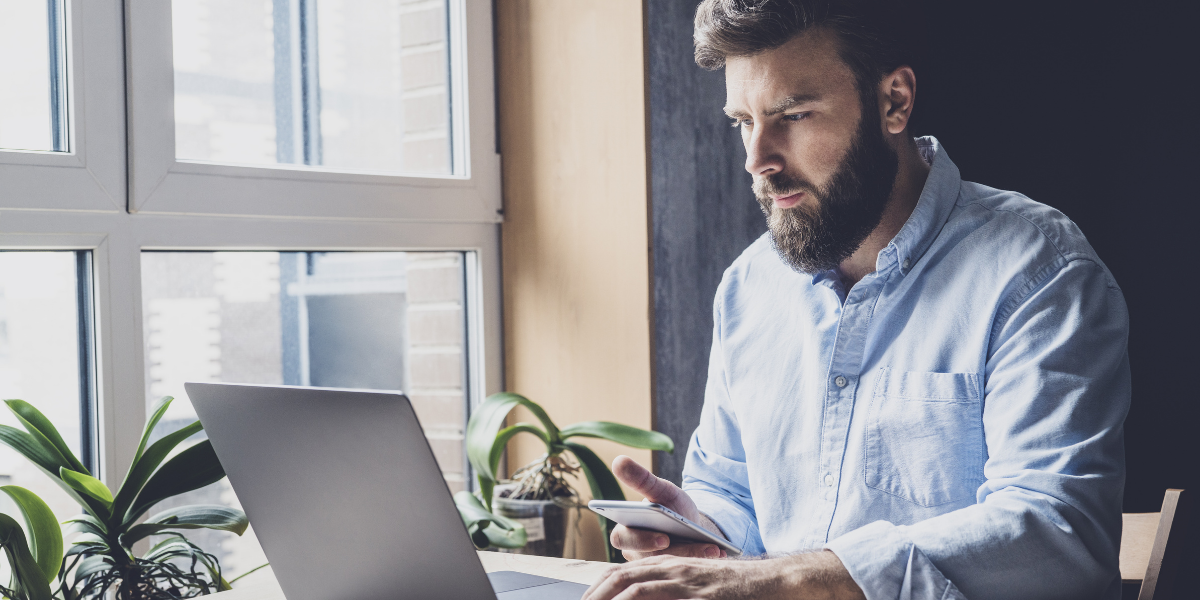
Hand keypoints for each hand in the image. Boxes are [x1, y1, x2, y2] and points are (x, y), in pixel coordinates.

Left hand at [581, 551, 865, 599]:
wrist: (782, 583)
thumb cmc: (742, 592)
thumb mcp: (702, 591)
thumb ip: (673, 594)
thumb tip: (641, 597)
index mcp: (673, 568)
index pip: (625, 573)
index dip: (600, 589)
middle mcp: (675, 569)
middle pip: (621, 577)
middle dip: (595, 596)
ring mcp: (687, 581)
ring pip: (633, 586)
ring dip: (609, 598)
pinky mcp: (700, 592)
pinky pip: (657, 595)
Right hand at [608, 455, 727, 559]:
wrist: (689, 524)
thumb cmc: (670, 505)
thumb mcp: (660, 490)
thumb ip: (641, 479)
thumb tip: (618, 460)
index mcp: (625, 530)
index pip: (624, 539)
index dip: (642, 541)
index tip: (663, 538)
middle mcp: (633, 552)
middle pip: (647, 558)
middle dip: (675, 553)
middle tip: (699, 548)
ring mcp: (652, 566)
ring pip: (668, 566)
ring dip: (694, 556)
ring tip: (714, 549)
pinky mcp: (669, 573)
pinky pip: (682, 571)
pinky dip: (701, 561)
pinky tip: (718, 551)